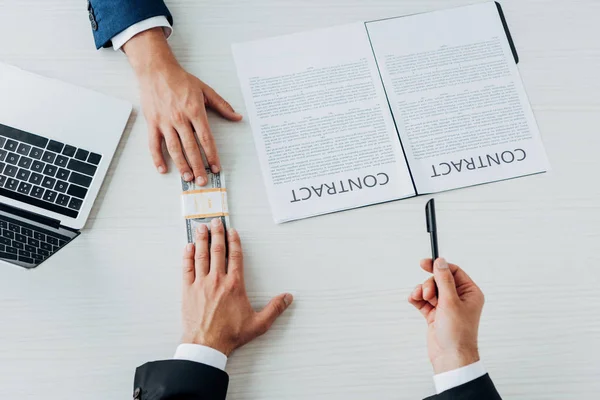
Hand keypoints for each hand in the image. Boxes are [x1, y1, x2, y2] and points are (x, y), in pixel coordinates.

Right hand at [123, 28, 242, 185]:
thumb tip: (237, 116)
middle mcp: (180, 119)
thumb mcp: (205, 90)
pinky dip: (157, 158)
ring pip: (173, 148)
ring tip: (187, 177)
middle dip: (198, 166)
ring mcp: (165, 122)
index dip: (211, 155)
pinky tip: (163, 169)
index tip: (216, 167)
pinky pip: (154, 144)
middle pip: (190, 147)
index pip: (205, 138)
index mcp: (195, 111)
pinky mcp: (152, 123)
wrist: (156, 70)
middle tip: (202, 180)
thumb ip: (222, 105)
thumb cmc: (181, 80)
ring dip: (181, 165)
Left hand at [181, 219, 292, 355]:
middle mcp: (218, 280)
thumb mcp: (259, 323)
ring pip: (201, 256)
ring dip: (201, 240)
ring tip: (201, 228)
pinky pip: (187, 268)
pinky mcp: (188, 290)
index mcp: (235, 285)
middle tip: (215, 221)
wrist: (206, 345)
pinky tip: (188, 248)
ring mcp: (201, 284)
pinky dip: (187, 256)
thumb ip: (274, 308)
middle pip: (217, 251)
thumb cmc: (231, 334)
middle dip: (217, 234)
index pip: (235, 256)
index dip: (234, 241)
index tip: (232, 231)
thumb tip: (288, 297)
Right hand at [408, 258, 483, 373]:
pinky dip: (417, 299)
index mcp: (469, 293)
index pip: (453, 272)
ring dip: (422, 292)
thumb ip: (444, 279)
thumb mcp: (451, 302)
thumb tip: (440, 261)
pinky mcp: (435, 315)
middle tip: (427, 293)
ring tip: (420, 299)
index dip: (439, 266)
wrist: (450, 357)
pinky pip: (423, 301)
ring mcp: (446, 307)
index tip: (424, 263)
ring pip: (430, 290)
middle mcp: (458, 298)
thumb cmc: (457, 333)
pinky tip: (413, 300)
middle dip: (429, 284)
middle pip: (439, 280)